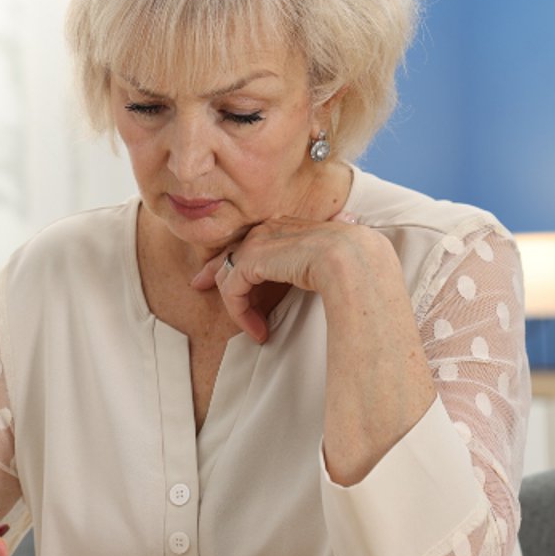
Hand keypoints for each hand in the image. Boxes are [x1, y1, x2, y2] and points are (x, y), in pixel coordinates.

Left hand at [187, 214, 373, 342]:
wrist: (353, 259)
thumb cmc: (355, 263)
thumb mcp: (332, 261)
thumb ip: (320, 262)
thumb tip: (340, 257)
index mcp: (291, 224)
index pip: (256, 240)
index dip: (240, 257)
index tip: (228, 274)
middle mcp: (271, 227)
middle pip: (233, 249)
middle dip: (215, 268)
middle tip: (199, 284)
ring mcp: (258, 241)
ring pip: (231, 273)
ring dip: (239, 307)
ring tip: (256, 331)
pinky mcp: (250, 260)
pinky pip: (233, 290)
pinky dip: (241, 314)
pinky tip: (258, 331)